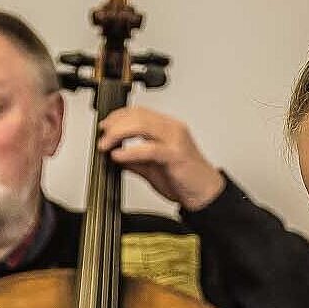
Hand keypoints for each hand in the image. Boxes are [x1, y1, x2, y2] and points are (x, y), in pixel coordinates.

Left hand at [97, 106, 225, 211]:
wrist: (206, 195)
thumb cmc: (185, 180)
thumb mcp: (153, 168)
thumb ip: (135, 160)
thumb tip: (115, 155)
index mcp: (167, 128)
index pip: (139, 112)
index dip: (118, 116)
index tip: (104, 127)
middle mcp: (172, 129)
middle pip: (138, 115)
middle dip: (115, 124)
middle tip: (102, 137)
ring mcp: (175, 140)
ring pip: (142, 126)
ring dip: (119, 134)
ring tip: (106, 146)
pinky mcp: (175, 155)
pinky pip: (149, 148)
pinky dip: (130, 152)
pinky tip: (118, 156)